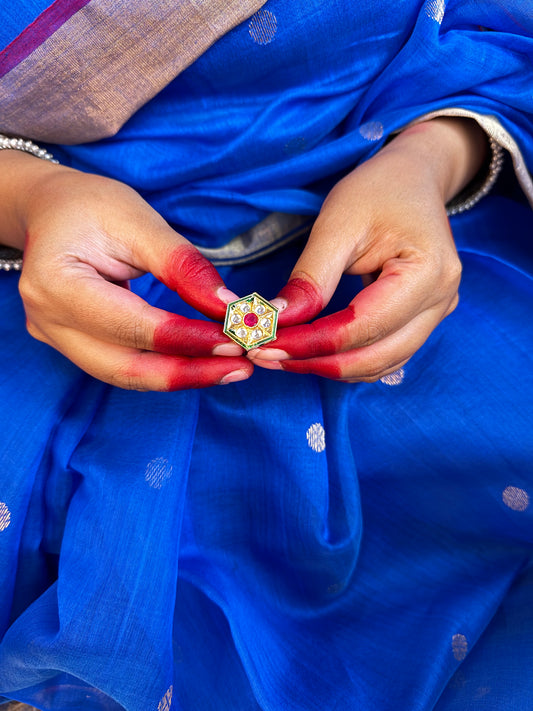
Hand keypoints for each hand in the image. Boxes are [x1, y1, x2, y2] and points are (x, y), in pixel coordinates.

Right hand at [11, 163, 252, 389]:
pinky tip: (201, 363)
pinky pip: (122, 366)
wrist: (52, 209)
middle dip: (189, 372)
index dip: (188, 338)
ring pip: (125, 375)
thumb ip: (183, 266)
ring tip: (230, 368)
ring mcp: (54, 338)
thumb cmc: (91, 206)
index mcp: (55, 283)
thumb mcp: (139, 221)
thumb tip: (229, 307)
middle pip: (125, 368)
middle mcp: (47, 321)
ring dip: (181, 376)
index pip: (132, 326)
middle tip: (242, 366)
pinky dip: (164, 367)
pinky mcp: (72, 345)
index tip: (237, 339)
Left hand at [249, 118, 485, 381]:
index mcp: (428, 273)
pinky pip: (381, 356)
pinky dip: (342, 360)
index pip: (361, 328)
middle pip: (372, 358)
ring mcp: (435, 315)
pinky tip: (306, 350)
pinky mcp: (420, 321)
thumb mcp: (338, 223)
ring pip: (376, 365)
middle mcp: (440, 303)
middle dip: (313, 362)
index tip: (261, 345)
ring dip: (325, 367)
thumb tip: (276, 322)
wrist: (412, 179)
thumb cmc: (378, 190)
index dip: (309, 343)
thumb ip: (311, 277)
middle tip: (261, 354)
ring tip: (277, 354)